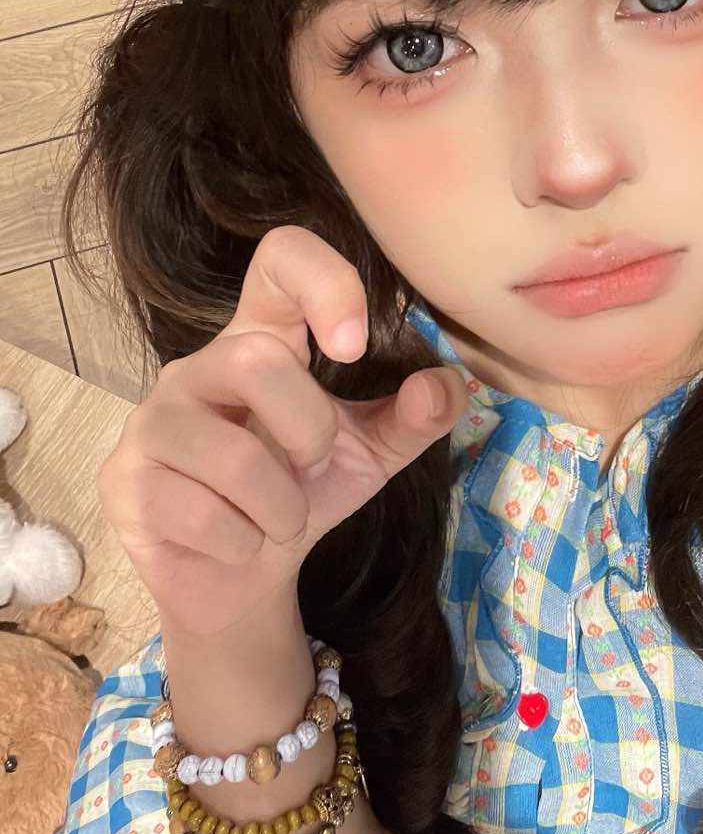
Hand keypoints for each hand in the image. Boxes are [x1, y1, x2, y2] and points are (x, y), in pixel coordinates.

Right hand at [96, 224, 468, 640]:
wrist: (241, 576)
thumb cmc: (303, 491)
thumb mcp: (374, 452)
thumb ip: (416, 416)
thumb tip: (446, 385)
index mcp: (263, 337)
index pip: (280, 258)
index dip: (324, 282)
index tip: (354, 346)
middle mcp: (198, 365)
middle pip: (255, 362)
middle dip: (308, 430)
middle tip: (314, 467)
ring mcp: (152, 421)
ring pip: (227, 453)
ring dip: (279, 506)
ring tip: (279, 519)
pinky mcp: (125, 481)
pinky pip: (196, 513)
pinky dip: (241, 542)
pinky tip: (235, 542)